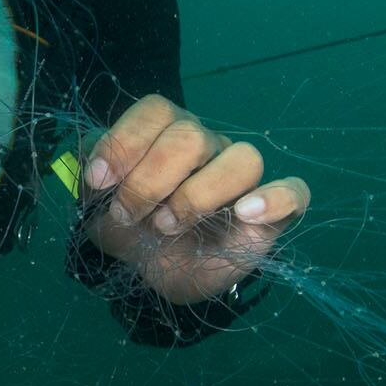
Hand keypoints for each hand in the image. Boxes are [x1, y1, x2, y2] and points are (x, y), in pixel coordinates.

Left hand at [82, 96, 308, 303]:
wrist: (160, 276)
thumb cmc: (133, 230)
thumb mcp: (98, 207)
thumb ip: (91, 177)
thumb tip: (91, 161)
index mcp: (167, 134)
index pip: (157, 110)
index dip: (125, 142)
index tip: (100, 183)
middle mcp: (208, 147)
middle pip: (191, 136)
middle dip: (149, 181)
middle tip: (130, 215)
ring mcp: (243, 179)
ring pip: (242, 158)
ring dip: (198, 196)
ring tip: (168, 226)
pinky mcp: (273, 213)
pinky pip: (294, 192)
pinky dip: (274, 199)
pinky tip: (245, 214)